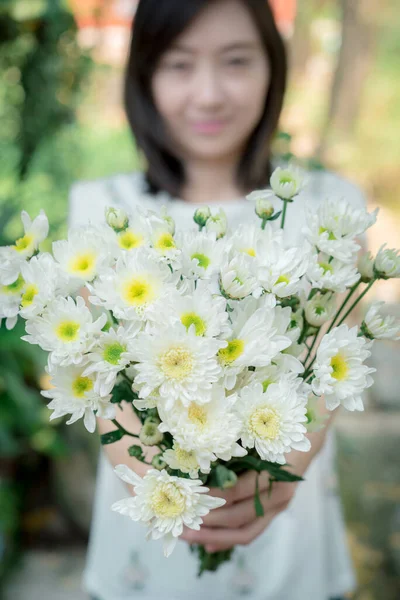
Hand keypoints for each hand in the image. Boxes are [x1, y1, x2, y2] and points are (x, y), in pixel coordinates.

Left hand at [180, 429, 331, 552]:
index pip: (236, 492)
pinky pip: (251, 531)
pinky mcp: (274, 512)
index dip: (212, 497)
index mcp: (273, 472)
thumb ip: (234, 446)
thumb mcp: (256, 433)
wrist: (306, 438)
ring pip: (245, 531)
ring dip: (215, 538)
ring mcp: (278, 507)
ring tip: (190, 538)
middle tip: (182, 524)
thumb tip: (198, 454)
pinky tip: (209, 544)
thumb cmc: (277, 430)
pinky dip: (229, 539)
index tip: (188, 498)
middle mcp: (278, 494)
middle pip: (238, 517)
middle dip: (208, 523)